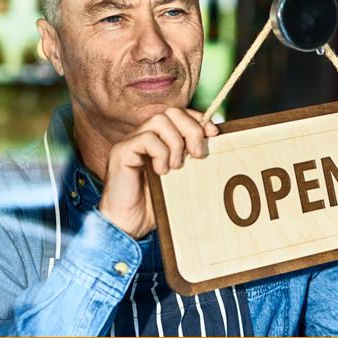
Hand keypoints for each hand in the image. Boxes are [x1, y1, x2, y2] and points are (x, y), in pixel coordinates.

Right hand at [98, 107, 219, 238]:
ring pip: (159, 121)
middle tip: (198, 154)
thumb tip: (215, 143)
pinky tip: (161, 171)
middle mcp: (144, 136)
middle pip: (171, 112)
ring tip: (177, 166)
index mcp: (159, 139)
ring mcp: (131, 142)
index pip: (179, 114)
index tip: (214, 134)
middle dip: (191, 129)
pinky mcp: (121, 151)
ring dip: (175, 142)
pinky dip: (160, 153)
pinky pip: (146, 139)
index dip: (198, 119)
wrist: (129, 224)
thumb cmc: (155, 205)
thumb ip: (192, 159)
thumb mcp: (181, 179)